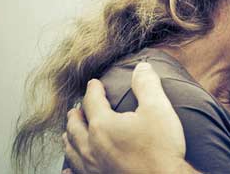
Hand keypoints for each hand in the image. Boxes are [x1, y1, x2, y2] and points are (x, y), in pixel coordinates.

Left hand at [63, 62, 197, 173]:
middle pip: (75, 126)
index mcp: (103, 125)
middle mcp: (91, 146)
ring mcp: (92, 167)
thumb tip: (141, 67)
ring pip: (72, 150)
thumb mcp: (158, 109)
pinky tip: (67, 169)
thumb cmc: (161, 149)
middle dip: (76, 114)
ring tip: (69, 132)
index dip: (93, 89)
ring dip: (70, 137)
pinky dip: (70, 168)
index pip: (92, 101)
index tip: (94, 83)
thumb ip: (147, 85)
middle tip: (77, 108)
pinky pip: (76, 173)